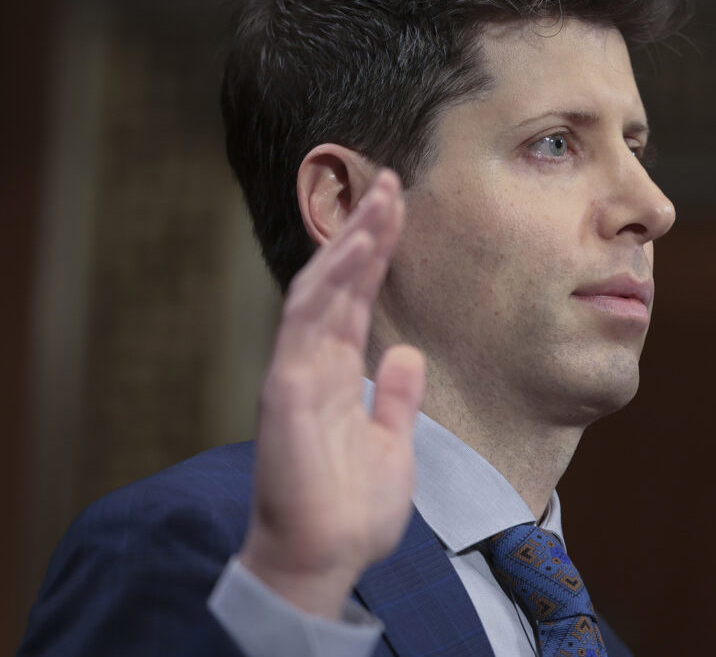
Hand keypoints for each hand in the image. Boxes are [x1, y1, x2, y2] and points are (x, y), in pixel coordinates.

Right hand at [240, 169, 422, 618]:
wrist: (326, 556)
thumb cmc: (353, 508)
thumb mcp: (391, 443)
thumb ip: (394, 397)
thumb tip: (407, 354)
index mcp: (337, 373)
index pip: (357, 298)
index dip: (377, 253)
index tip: (399, 209)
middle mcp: (313, 364)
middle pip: (339, 282)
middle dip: (365, 231)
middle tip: (393, 182)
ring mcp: (296, 372)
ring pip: (318, 291)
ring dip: (348, 243)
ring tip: (379, 200)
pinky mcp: (285, 390)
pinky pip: (302, 325)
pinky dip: (325, 285)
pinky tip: (349, 251)